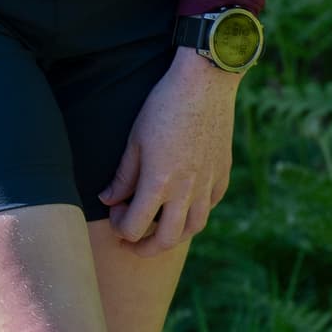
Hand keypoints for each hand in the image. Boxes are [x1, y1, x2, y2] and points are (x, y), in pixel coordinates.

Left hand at [100, 48, 237, 247]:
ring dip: (174, 235)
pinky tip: (184, 202)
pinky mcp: (222, 174)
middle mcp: (186, 191)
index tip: (115, 212)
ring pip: (194, 228)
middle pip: (167, 240)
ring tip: (159, 229)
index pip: (135, 227)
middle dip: (145, 248)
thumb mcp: (134, 140)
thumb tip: (109, 200)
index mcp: (159, 183)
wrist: (205, 84)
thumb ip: (123, 176)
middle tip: (131, 243)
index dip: (120, 227)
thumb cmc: (163, 106)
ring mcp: (208, 184)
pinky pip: (210, 205)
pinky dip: (195, 211)